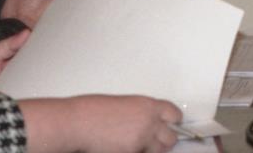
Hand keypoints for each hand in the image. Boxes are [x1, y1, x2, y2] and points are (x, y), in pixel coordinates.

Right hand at [21, 95, 182, 152]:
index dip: (173, 121)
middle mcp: (149, 123)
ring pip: (159, 150)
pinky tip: (125, 148)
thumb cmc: (92, 110)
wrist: (77, 122)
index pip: (174, 114)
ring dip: (152, 149)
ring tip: (139, 145)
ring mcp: (141, 140)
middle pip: (171, 137)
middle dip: (165, 139)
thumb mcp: (124, 104)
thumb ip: (141, 113)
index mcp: (148, 106)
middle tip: (156, 140)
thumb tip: (148, 122)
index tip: (172, 124)